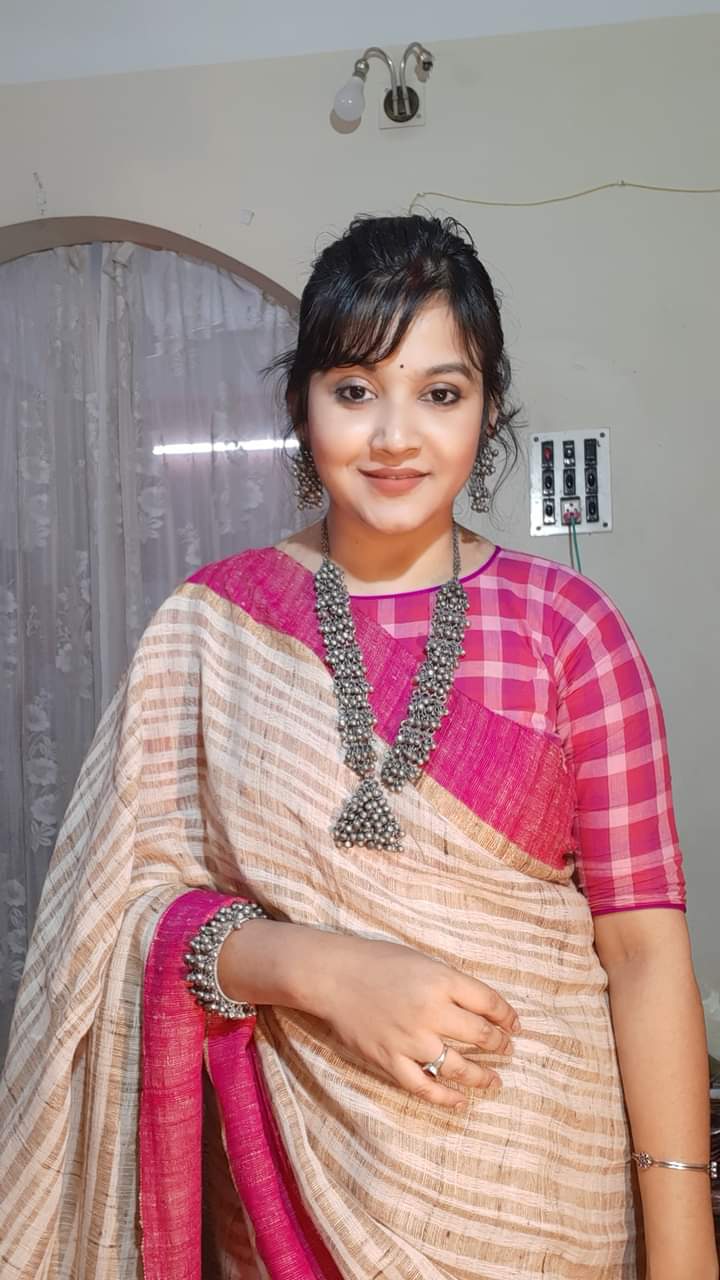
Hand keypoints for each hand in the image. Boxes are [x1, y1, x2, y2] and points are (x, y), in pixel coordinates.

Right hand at [313, 933, 520, 1109]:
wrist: (332, 976)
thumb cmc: (377, 962)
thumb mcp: (422, 961)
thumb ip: (450, 984)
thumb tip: (480, 1008)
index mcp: (441, 981)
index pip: (489, 1002)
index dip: (508, 1016)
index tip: (515, 1025)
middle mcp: (431, 1012)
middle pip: (480, 1035)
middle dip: (500, 1045)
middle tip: (508, 1050)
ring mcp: (411, 1040)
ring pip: (459, 1068)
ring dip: (483, 1077)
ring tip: (495, 1081)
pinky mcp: (390, 1060)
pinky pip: (424, 1087)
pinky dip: (445, 1098)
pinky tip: (460, 1101)